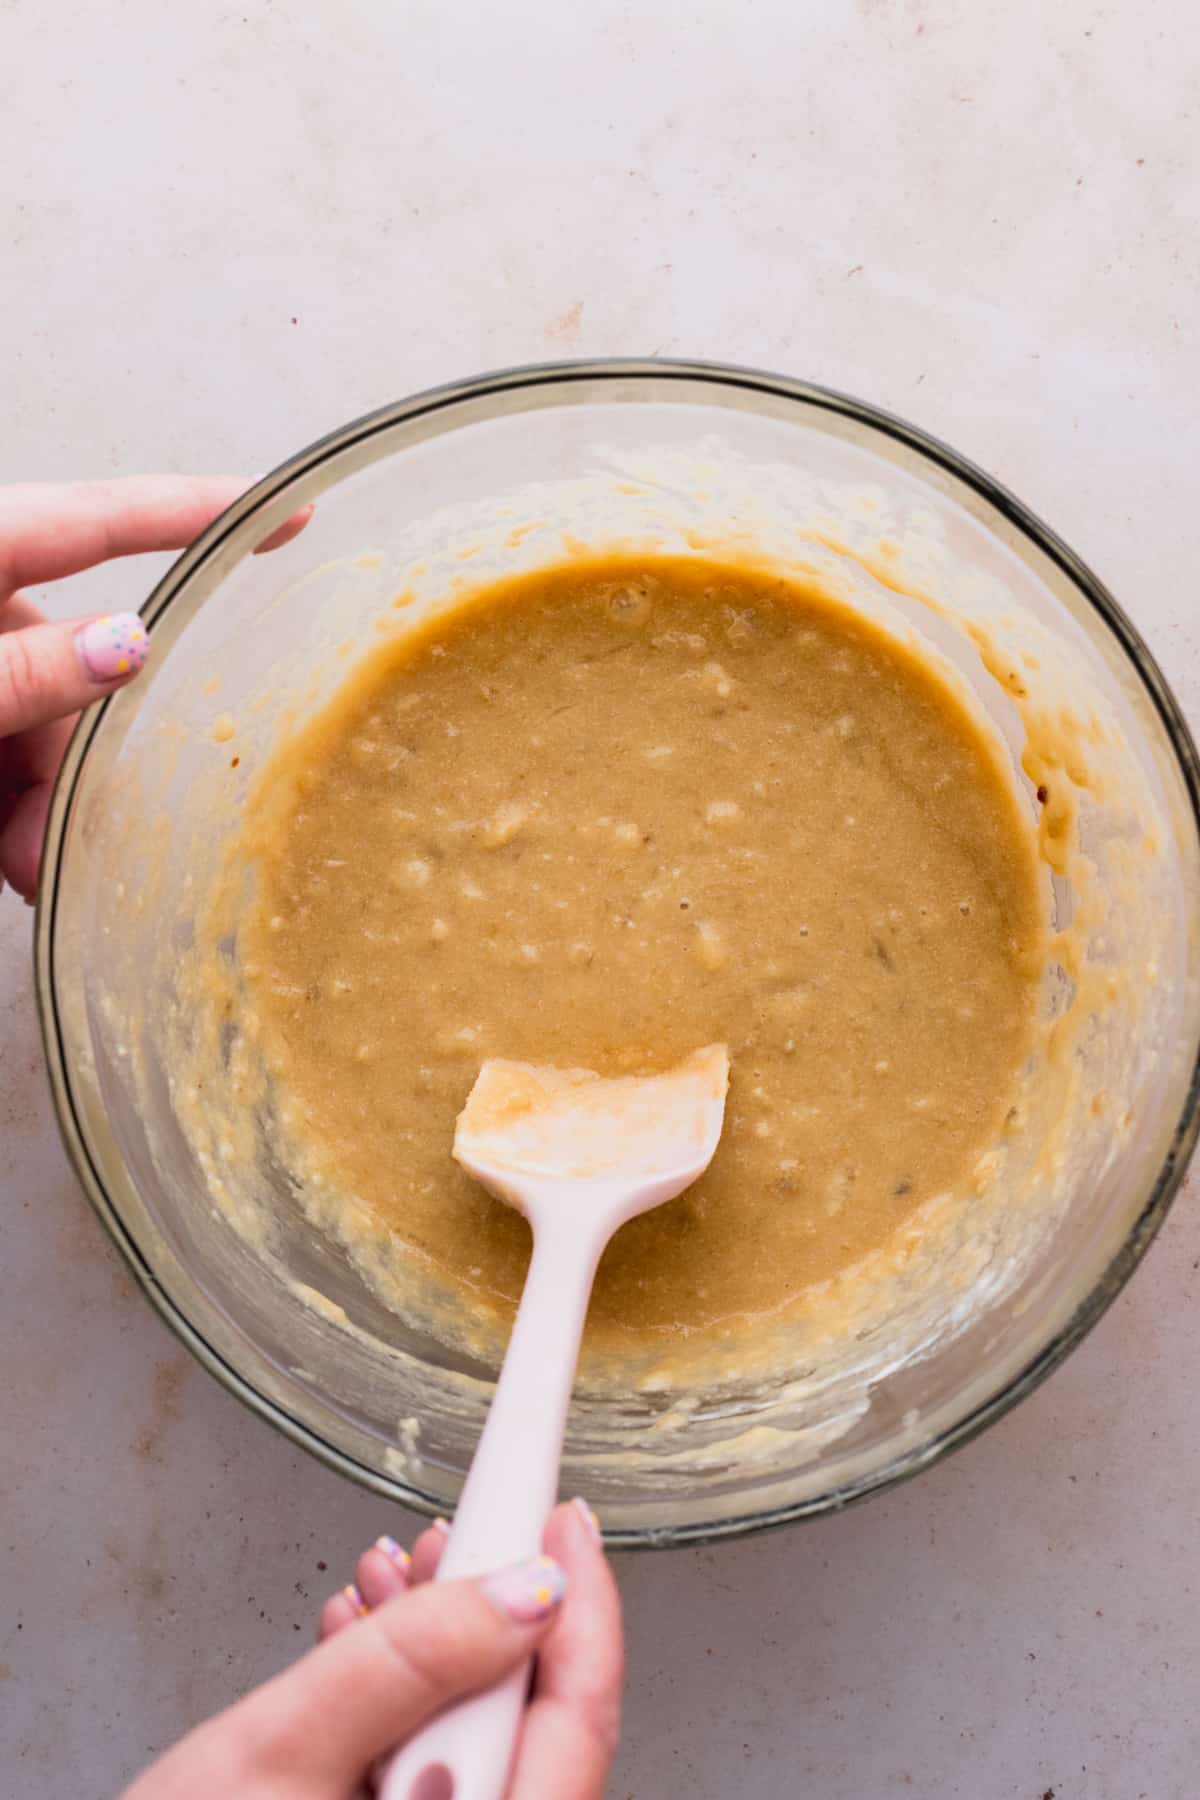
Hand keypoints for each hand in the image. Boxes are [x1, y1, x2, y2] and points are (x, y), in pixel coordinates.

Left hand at [0, 476, 308, 902]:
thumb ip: (21, 672)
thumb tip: (124, 645)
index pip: (97, 521)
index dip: (198, 512)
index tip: (289, 514)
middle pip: (72, 665)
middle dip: (82, 758)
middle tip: (61, 843)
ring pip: (39, 729)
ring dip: (40, 807)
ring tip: (26, 870)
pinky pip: (6, 757)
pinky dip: (11, 812)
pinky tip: (11, 858)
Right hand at [122, 1499, 621, 1799]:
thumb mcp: (281, 1749)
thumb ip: (405, 1664)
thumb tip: (522, 1587)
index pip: (579, 1720)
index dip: (585, 1603)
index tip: (566, 1516)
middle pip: (531, 1722)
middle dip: (491, 1610)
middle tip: (456, 1537)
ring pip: (483, 1737)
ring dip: (443, 1648)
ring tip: (389, 1584)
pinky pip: (441, 1768)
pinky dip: (410, 1699)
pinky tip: (362, 1644)